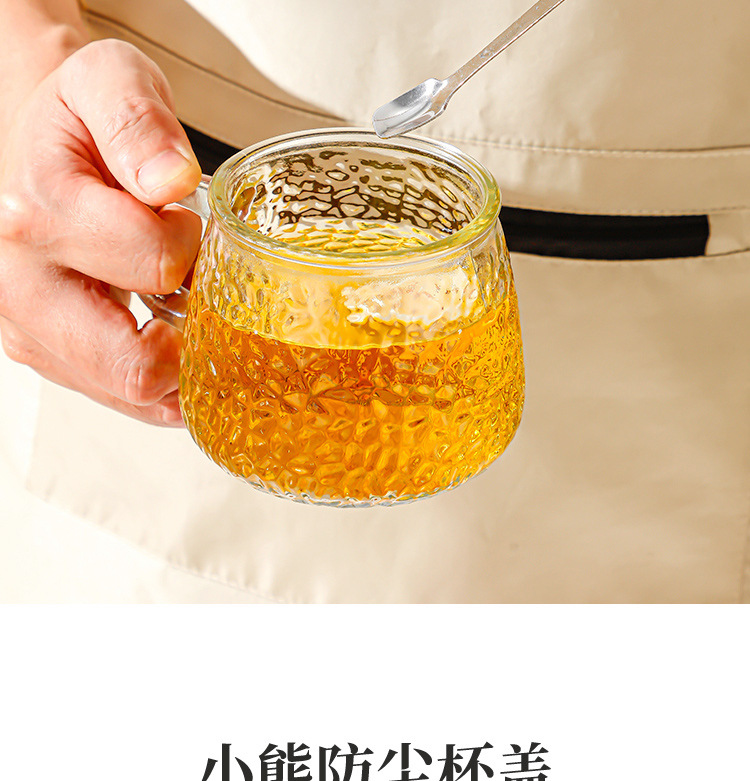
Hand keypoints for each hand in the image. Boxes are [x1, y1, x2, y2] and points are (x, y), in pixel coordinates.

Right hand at [0, 39, 201, 425]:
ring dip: (178, 362)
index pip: (155, 264)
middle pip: (132, 364)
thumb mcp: (109, 81)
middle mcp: (20, 282)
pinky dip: (161, 382)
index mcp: (38, 213)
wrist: (38, 149)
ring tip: (181, 311)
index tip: (188, 225)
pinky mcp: (46, 355)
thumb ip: (138, 120)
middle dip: (188, 334)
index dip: (194, 247)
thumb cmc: (79, 123)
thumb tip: (169, 180)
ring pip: (131, 393)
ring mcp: (29, 329)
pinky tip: (172, 343)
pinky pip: (123, 397)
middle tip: (194, 288)